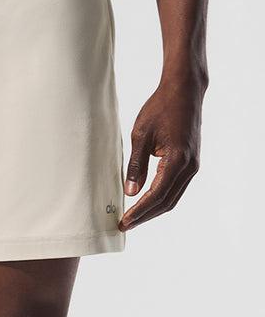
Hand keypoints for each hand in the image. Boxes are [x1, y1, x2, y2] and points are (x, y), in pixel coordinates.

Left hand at [120, 77, 203, 231]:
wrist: (185, 91)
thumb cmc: (161, 108)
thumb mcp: (141, 135)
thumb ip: (136, 165)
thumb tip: (130, 192)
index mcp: (177, 159)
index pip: (156, 195)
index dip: (139, 212)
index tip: (124, 222)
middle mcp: (189, 166)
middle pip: (166, 202)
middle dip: (145, 216)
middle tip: (125, 226)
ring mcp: (193, 166)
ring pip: (172, 198)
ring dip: (153, 211)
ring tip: (133, 219)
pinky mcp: (191, 164)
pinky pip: (176, 188)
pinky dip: (161, 199)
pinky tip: (146, 203)